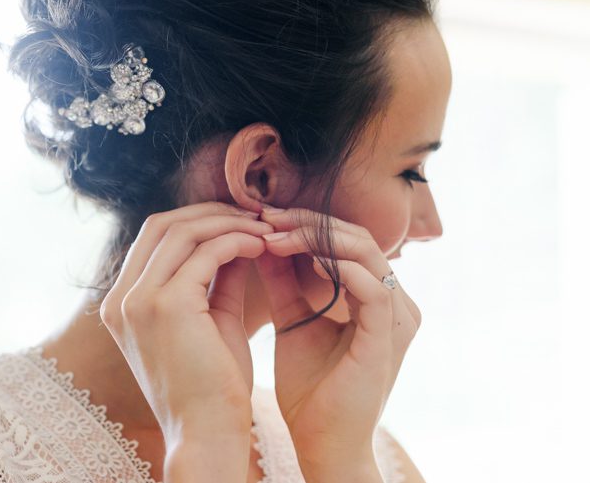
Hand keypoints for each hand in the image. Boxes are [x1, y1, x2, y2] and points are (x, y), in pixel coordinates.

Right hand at [99, 201, 274, 445]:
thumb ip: (214, 279)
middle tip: (252, 216)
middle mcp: (120, 299)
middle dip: (210, 213)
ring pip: (183, 231)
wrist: (207, 437)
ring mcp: (139, 301)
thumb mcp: (208, 322)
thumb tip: (235, 236)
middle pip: (162, 224)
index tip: (236, 222)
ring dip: (227, 223)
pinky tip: (261, 247)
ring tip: (263, 230)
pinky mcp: (167, 305)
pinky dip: (236, 241)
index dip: (195, 221)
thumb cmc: (212, 388)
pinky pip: (206, 253)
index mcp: (121, 305)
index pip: (153, 238)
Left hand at [254, 206, 421, 469]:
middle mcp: (394, 300)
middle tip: (267, 217)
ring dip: (317, 239)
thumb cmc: (308, 387)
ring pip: (366, 253)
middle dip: (308, 223)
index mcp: (374, 295)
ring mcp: (397, 318)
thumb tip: (263, 236)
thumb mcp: (292, 319)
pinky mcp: (390, 337)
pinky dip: (341, 269)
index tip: (262, 217)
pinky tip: (307, 262)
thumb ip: (283, 280)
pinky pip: (374, 288)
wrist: (320, 442)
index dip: (304, 223)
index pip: (345, 239)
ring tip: (277, 236)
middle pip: (356, 237)